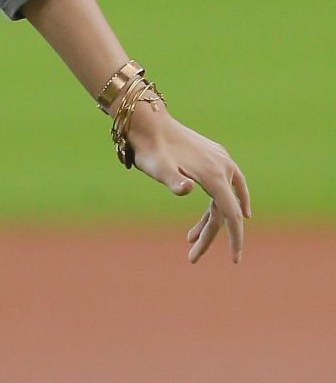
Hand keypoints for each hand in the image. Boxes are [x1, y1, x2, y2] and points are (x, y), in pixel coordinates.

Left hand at [123, 98, 250, 265]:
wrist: (147, 121)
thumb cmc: (150, 149)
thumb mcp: (157, 169)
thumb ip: (172, 180)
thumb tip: (186, 189)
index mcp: (214, 176)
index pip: (231, 215)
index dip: (234, 239)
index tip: (235, 260)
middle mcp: (224, 167)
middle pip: (226, 210)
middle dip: (211, 236)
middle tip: (192, 257)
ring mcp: (221, 160)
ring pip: (225, 198)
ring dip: (210, 221)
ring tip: (190, 239)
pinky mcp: (215, 156)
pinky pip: (226, 186)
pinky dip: (222, 203)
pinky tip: (216, 213)